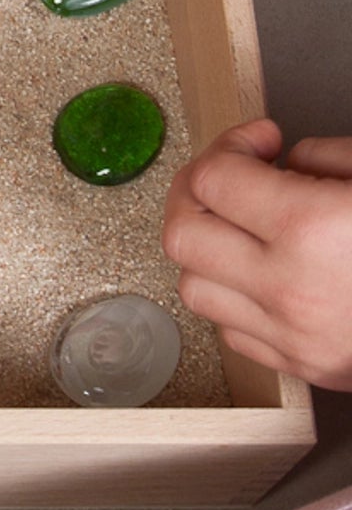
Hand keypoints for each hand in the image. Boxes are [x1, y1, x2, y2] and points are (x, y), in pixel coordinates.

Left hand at [162, 118, 351, 388]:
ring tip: (246, 225)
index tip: (262, 140)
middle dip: (198, 193)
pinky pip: (233, 330)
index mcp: (313, 230)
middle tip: (231, 174)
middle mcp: (293, 288)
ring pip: (195, 286)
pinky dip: (233, 296)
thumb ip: (327, 158)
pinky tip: (266, 272)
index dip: (231, 145)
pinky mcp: (313, 369)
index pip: (214, 179)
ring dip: (209, 248)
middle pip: (183, 234)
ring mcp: (299, 337)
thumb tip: (286, 160)